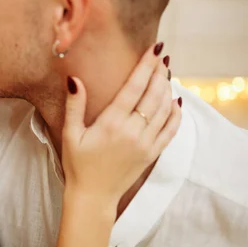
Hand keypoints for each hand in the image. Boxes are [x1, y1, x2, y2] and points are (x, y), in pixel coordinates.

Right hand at [61, 43, 180, 207]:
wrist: (93, 196)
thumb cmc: (78, 164)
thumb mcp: (70, 134)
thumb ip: (75, 106)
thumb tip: (74, 79)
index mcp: (112, 123)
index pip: (134, 87)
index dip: (146, 66)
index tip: (154, 50)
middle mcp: (133, 131)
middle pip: (153, 94)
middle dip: (159, 72)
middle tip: (163, 56)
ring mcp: (146, 143)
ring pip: (164, 109)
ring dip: (168, 89)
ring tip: (166, 73)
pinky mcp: (152, 154)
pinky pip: (171, 130)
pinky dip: (176, 114)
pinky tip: (176, 101)